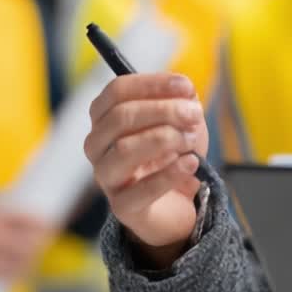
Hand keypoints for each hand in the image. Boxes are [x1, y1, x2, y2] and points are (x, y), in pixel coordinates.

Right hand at [0, 209, 52, 282]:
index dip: (43, 222)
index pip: (28, 220)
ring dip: (35, 255)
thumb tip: (30, 210)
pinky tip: (25, 263)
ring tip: (37, 249)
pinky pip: (12, 273)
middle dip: (43, 239)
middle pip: (30, 241)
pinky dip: (22, 268)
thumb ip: (3, 211)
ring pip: (24, 259)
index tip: (49, 221)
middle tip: (47, 235)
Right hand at [83, 73, 207, 266]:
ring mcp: (106, 177)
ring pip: (124, 150)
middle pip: (120, 117)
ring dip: (165, 139)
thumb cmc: (174, 154)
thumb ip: (182, 101)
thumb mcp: (182, 120)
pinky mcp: (122, 206)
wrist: (179, 202)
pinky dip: (170, 173)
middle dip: (163, 111)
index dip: (152, 84)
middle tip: (194, 114)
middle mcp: (98, 145)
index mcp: (106, 117)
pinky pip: (140, 189)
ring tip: (190, 141)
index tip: (187, 87)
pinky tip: (191, 164)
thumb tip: (185, 90)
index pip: (117, 91)